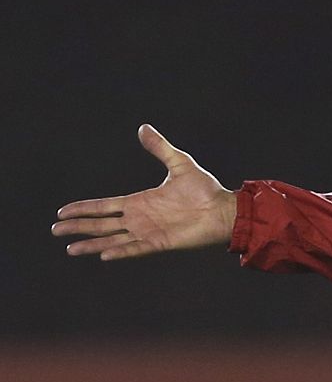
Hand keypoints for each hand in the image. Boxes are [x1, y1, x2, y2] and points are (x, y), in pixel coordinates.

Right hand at [53, 125, 237, 259]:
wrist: (225, 209)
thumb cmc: (205, 189)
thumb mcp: (179, 163)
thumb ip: (160, 148)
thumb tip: (143, 127)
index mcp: (140, 202)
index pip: (104, 206)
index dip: (83, 208)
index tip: (62, 211)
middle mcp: (140, 218)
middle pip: (101, 224)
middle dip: (78, 227)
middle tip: (55, 230)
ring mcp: (149, 232)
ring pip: (113, 239)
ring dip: (92, 243)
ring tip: (70, 248)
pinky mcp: (161, 243)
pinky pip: (136, 248)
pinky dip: (120, 251)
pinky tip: (103, 254)